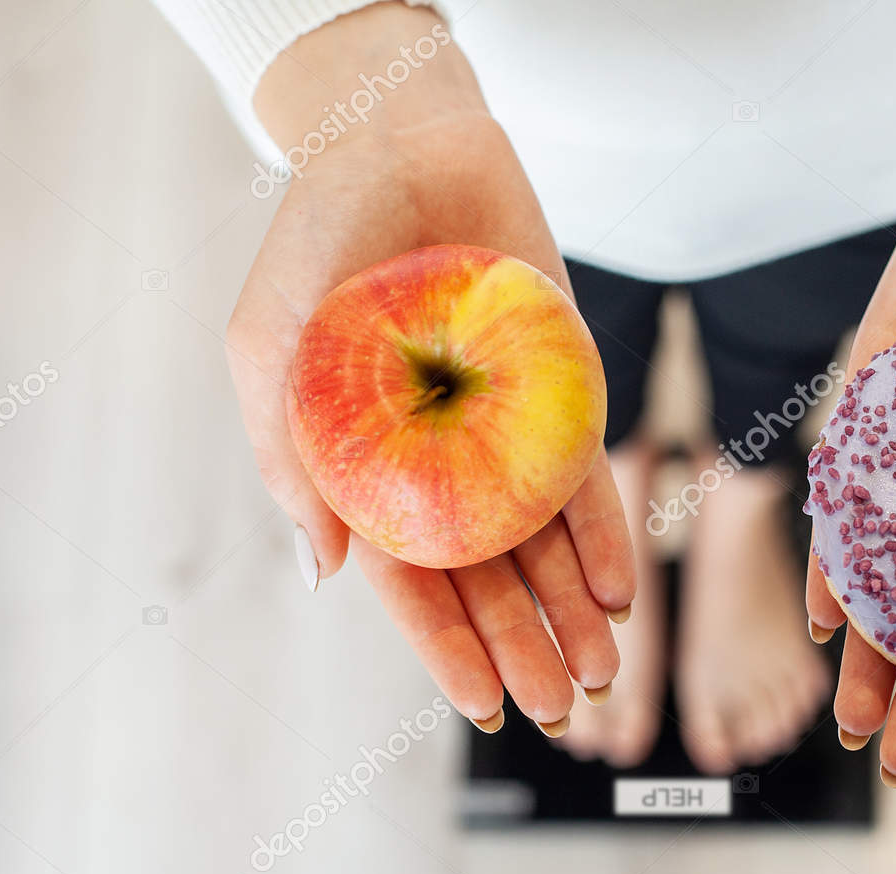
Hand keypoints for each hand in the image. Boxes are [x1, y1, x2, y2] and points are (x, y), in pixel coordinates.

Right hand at [226, 7, 633, 731]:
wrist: (404, 142)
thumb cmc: (319, 238)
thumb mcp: (272, 339)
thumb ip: (288, 452)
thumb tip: (321, 573)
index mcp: (364, 472)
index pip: (409, 581)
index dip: (446, 648)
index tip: (483, 709)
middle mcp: (438, 467)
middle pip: (485, 578)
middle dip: (522, 647)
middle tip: (562, 707)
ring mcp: (501, 434)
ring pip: (541, 543)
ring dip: (572, 611)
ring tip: (602, 672)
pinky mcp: (556, 394)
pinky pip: (584, 477)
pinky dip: (603, 535)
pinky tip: (623, 591)